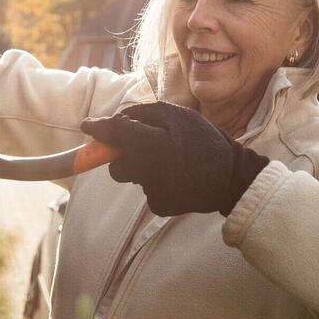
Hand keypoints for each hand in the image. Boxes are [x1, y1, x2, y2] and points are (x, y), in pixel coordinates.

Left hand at [80, 102, 269, 215]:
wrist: (231, 178)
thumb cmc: (206, 142)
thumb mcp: (180, 116)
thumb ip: (146, 113)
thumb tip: (121, 118)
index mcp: (150, 145)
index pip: (114, 134)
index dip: (98, 128)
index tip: (87, 124)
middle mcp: (146, 171)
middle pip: (116, 164)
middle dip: (122, 154)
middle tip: (142, 145)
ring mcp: (151, 191)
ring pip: (133, 176)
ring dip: (143, 167)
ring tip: (170, 160)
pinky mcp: (159, 205)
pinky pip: (148, 189)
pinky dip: (157, 181)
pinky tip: (177, 176)